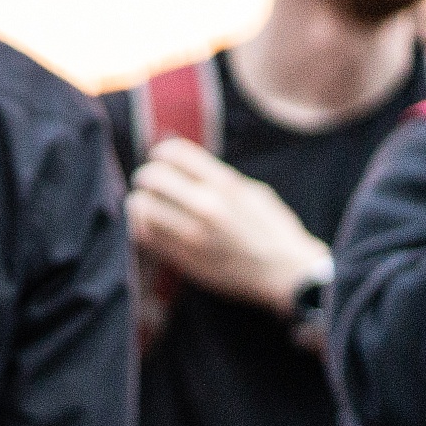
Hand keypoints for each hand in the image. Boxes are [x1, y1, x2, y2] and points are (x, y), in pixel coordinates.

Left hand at [127, 140, 326, 314]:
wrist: (285, 272)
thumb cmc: (272, 229)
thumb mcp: (253, 192)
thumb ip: (217, 177)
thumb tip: (182, 162)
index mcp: (226, 185)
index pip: (175, 153)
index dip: (162, 153)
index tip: (163, 159)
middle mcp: (206, 206)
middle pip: (151, 177)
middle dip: (148, 177)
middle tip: (153, 184)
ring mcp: (192, 234)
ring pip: (140, 206)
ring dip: (142, 203)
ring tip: (152, 206)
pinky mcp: (182, 257)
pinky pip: (144, 235)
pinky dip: (143, 227)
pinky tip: (155, 226)